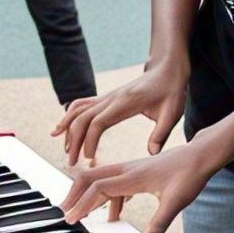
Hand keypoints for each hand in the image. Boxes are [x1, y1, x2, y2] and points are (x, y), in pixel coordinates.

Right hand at [52, 61, 189, 165]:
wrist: (166, 69)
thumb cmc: (171, 91)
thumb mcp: (172, 113)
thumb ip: (161, 133)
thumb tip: (151, 153)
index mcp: (125, 102)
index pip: (99, 122)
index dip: (89, 140)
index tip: (87, 158)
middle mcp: (111, 98)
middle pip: (83, 118)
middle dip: (73, 140)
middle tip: (71, 162)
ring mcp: (106, 97)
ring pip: (78, 110)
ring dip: (68, 129)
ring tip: (64, 149)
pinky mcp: (106, 98)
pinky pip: (81, 105)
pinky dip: (69, 116)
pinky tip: (62, 128)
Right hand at [60, 137, 220, 232]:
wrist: (200, 155)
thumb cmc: (190, 175)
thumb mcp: (177, 202)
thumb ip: (158, 225)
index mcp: (133, 176)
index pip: (98, 188)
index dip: (83, 204)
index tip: (72, 219)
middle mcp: (126, 169)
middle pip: (89, 177)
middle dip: (74, 194)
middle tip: (64, 212)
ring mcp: (130, 168)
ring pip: (98, 178)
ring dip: (86, 194)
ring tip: (79, 214)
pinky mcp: (135, 171)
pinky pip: (112, 182)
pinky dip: (105, 197)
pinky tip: (112, 215)